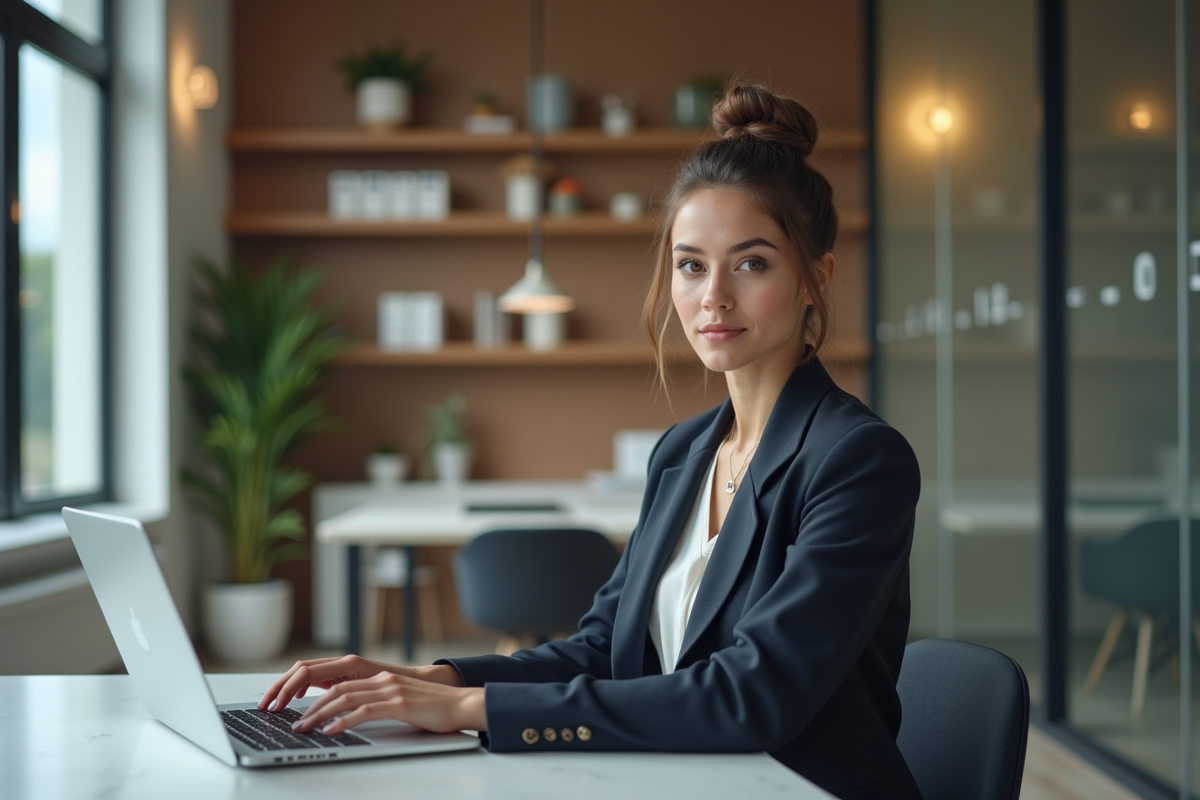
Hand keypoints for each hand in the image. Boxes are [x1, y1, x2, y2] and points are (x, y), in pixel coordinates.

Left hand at [258, 654, 463, 712]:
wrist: (460, 703)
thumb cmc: (428, 707)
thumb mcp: (393, 700)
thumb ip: (369, 700)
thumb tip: (339, 713)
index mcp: (374, 676)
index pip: (329, 675)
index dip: (301, 686)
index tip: (280, 700)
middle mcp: (378, 678)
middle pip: (331, 685)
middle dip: (301, 700)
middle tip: (283, 717)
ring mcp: (389, 689)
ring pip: (343, 696)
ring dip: (318, 713)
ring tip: (302, 728)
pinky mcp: (399, 703)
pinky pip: (365, 710)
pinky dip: (345, 720)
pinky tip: (332, 731)